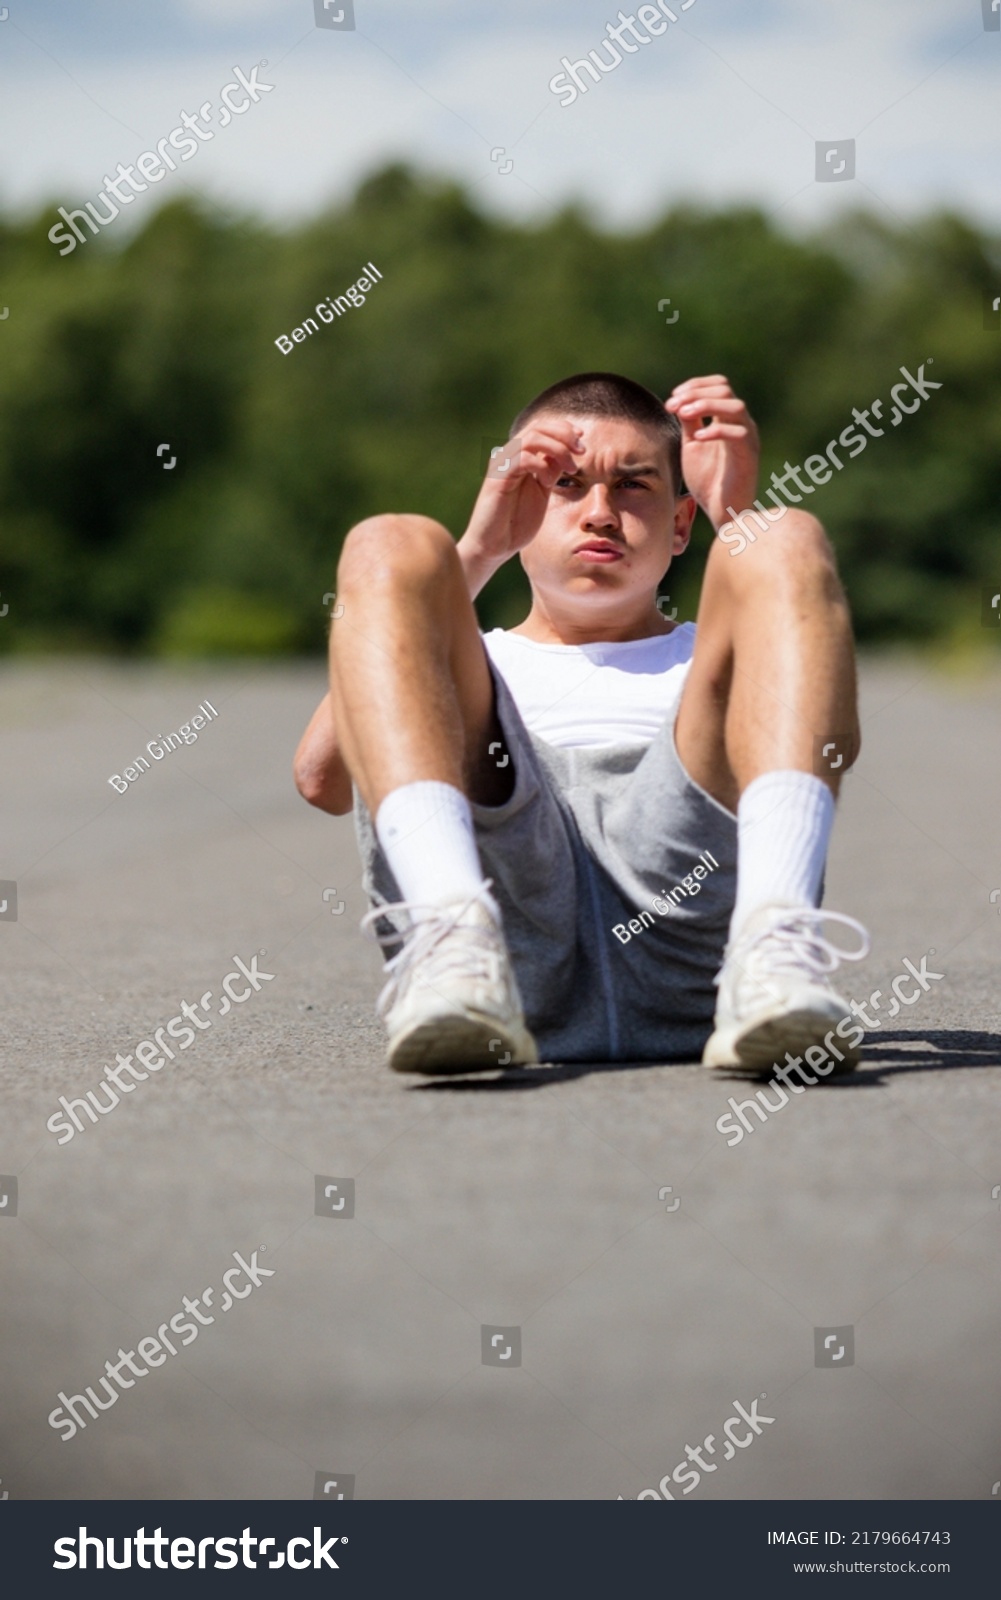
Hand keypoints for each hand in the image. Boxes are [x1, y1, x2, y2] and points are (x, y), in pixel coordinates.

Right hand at [457, 420, 583, 595]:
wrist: (495, 545)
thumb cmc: (516, 522)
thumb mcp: (541, 491)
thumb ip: (551, 470)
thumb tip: (568, 453)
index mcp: (520, 456)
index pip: (542, 428)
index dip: (564, 429)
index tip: (582, 442)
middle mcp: (509, 455)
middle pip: (538, 427)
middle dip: (565, 435)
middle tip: (581, 451)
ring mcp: (502, 464)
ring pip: (532, 438)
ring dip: (558, 449)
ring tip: (570, 468)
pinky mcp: (498, 478)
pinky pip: (523, 459)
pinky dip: (542, 465)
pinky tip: (549, 481)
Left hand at [666, 376, 759, 531]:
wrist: (721, 511)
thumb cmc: (708, 480)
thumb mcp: (692, 445)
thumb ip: (689, 423)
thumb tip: (678, 400)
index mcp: (728, 419)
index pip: (718, 386)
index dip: (695, 385)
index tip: (673, 398)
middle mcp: (741, 423)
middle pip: (724, 390)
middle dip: (695, 393)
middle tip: (673, 405)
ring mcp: (748, 437)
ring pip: (735, 405)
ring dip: (706, 405)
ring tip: (683, 414)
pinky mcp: (749, 455)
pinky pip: (738, 433)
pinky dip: (716, 431)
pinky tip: (697, 438)